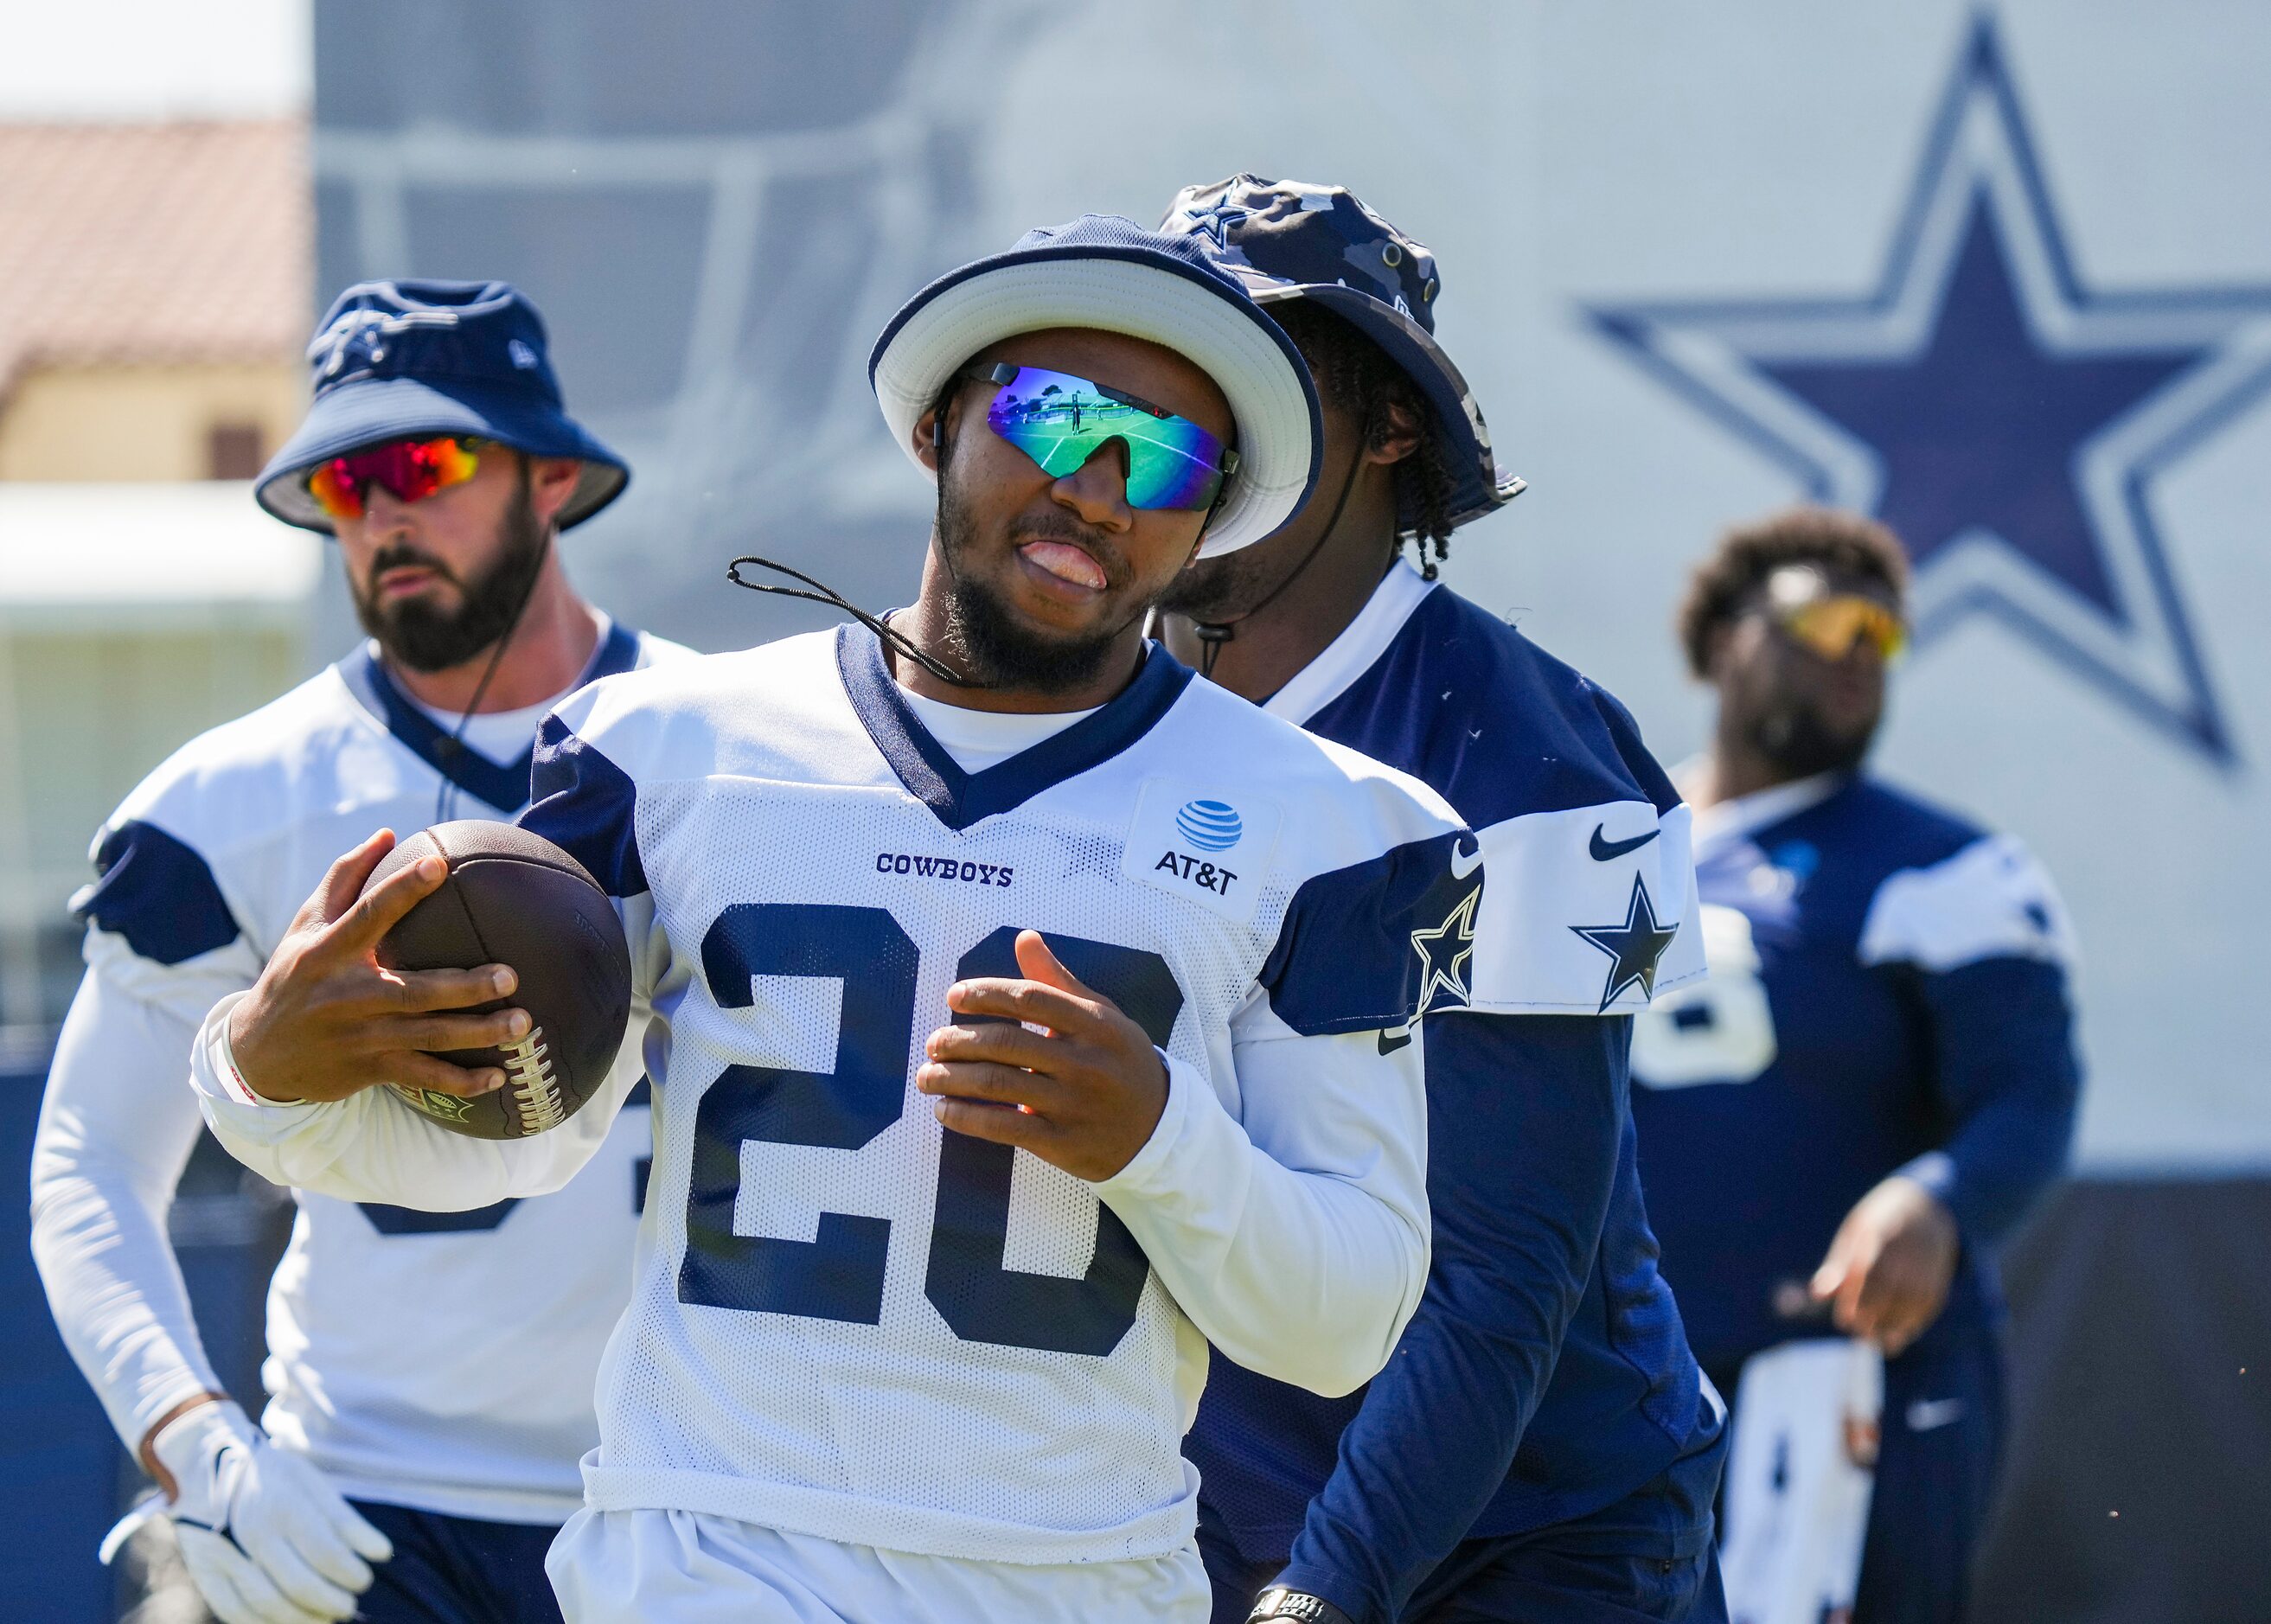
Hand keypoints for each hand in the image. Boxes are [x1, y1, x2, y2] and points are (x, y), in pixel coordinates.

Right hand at [153, 1399, 391, 1623]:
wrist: (207, 1465)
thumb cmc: (274, 1477)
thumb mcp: (314, 1484)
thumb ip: (347, 1521)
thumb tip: (382, 1554)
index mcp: (285, 1505)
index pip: (325, 1552)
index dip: (350, 1574)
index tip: (364, 1581)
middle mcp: (253, 1532)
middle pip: (297, 1583)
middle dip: (329, 1602)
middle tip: (348, 1608)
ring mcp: (224, 1555)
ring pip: (266, 1604)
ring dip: (301, 1619)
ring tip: (324, 1619)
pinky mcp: (204, 1573)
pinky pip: (233, 1611)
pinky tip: (286, 1622)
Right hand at [225, 830, 527, 1105]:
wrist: (256, 1053)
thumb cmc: (294, 974)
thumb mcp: (306, 925)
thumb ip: (345, 878)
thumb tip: (388, 832)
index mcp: (329, 953)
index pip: (368, 915)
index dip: (402, 889)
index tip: (439, 865)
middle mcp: (346, 995)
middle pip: (416, 991)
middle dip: (466, 986)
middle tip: (511, 975)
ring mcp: (360, 1036)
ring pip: (429, 1037)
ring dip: (479, 1033)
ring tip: (524, 1022)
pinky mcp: (369, 1069)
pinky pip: (423, 1077)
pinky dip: (461, 1081)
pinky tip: (499, 1077)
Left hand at [917, 930, 1168, 1182]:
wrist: (1159, 1128)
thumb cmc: (1120, 1061)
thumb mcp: (1101, 1016)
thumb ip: (1058, 981)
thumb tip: (1024, 937)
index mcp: (1094, 1023)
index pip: (1030, 999)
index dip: (986, 994)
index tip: (954, 997)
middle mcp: (1085, 1061)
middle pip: (1006, 1043)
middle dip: (958, 1041)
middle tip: (932, 1043)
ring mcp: (1073, 1103)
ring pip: (998, 1085)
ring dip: (952, 1079)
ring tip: (926, 1076)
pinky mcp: (1063, 1143)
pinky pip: (1004, 1127)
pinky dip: (967, 1117)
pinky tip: (944, 1110)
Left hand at [1810, 1173, 1959, 1355]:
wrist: (1928, 1207)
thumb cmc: (1879, 1222)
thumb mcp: (1854, 1233)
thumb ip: (1838, 1265)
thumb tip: (1817, 1295)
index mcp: (1883, 1234)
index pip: (1870, 1273)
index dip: (1858, 1301)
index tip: (1844, 1320)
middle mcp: (1909, 1251)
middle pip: (1892, 1292)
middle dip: (1873, 1317)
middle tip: (1856, 1332)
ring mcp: (1928, 1266)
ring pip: (1911, 1304)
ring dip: (1892, 1328)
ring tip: (1873, 1341)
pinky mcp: (1940, 1280)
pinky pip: (1927, 1308)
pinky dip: (1911, 1326)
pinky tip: (1896, 1337)